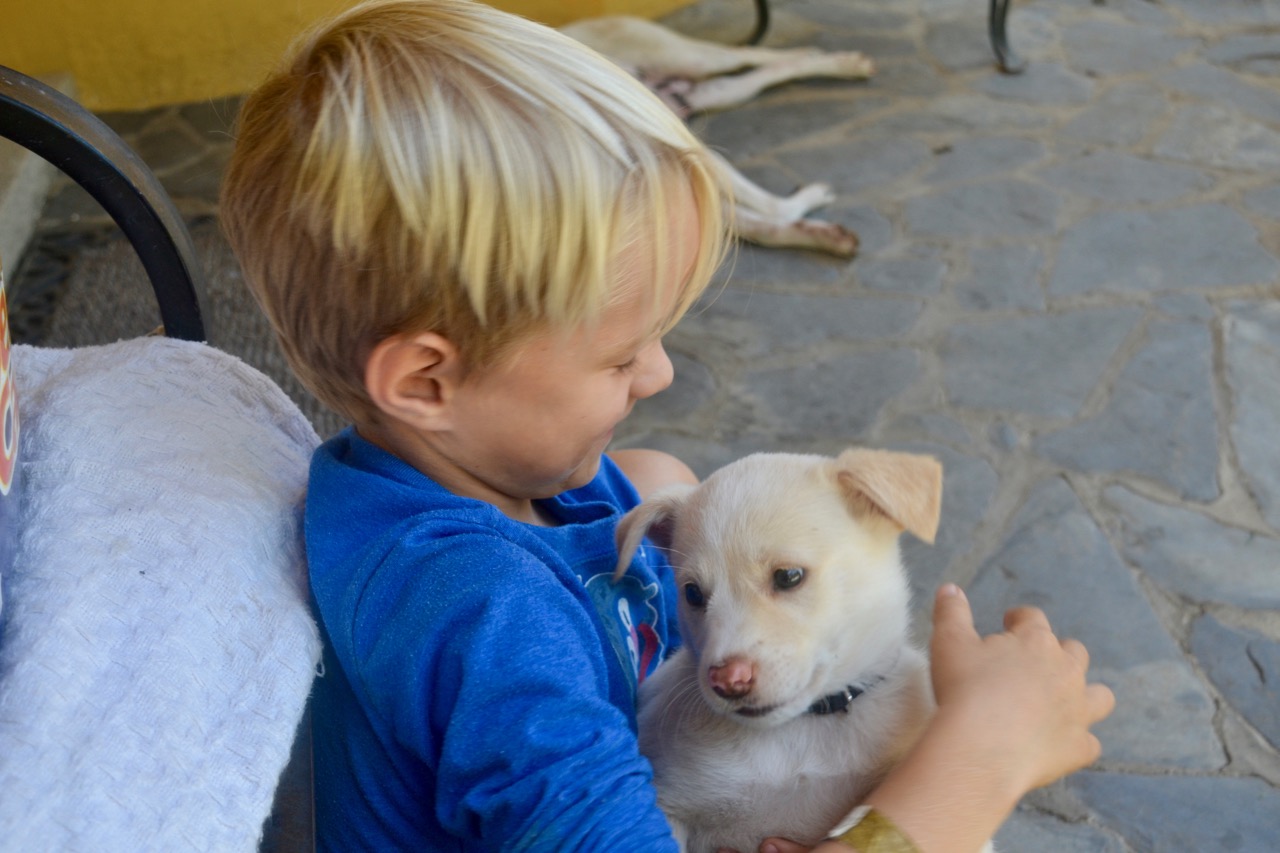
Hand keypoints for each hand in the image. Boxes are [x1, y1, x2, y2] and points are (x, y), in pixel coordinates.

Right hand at [928, 584, 1115, 795]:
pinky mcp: (1079, 747)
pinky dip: (1078, 741)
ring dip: (1086, 695)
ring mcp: (1078, 710)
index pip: (1033, 618)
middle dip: (1057, 653)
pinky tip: (1061, 743)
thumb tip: (950, 588)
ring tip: (1064, 701)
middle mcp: (1066, 671)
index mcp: (1036, 641)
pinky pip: (1091, 743)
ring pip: (1100, 696)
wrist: (981, 747)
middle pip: (1074, 652)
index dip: (1019, 620)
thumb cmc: (964, 689)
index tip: (1007, 624)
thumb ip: (952, 611)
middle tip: (1031, 664)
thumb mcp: (948, 641)